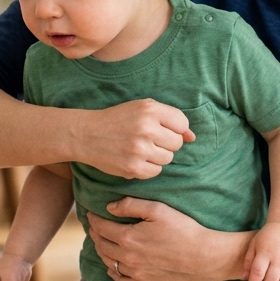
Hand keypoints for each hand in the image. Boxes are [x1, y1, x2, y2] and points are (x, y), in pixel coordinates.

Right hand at [78, 100, 195, 179]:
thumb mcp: (142, 109)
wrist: (87, 134)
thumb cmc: (118, 120)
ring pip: (168, 158)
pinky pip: (156, 171)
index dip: (175, 129)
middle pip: (176, 143)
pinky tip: (135, 158)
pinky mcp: (133, 167)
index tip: (162, 129)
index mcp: (150, 109)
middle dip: (166, 143)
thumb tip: (192, 138)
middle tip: (148, 139)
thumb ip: (169, 119)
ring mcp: (140, 149)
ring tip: (141, 149)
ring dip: (158, 156)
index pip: (182, 124)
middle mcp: (146, 128)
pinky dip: (148, 167)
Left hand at [88, 197, 250, 280]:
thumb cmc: (183, 229)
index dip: (93, 219)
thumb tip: (109, 207)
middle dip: (95, 234)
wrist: (203, 256)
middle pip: (102, 245)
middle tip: (94, 226)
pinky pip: (120, 280)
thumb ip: (130, 205)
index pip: (101, 227)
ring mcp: (135, 273)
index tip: (90, 213)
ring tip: (101, 242)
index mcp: (128, 237)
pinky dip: (112, 271)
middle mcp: (127, 258)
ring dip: (102, 251)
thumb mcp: (158, 209)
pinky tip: (112, 265)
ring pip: (109, 262)